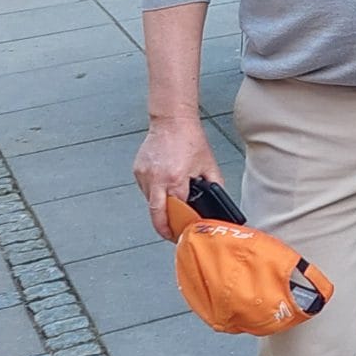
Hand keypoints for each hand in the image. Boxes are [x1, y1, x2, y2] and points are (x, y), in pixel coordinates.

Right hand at [133, 114, 220, 242]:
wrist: (171, 121)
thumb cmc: (190, 140)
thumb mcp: (209, 165)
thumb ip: (215, 186)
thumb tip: (218, 202)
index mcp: (174, 179)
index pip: (175, 212)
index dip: (179, 225)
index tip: (182, 233)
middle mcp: (155, 179)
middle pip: (156, 215)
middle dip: (164, 227)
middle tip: (172, 234)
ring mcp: (143, 176)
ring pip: (150, 203)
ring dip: (161, 207)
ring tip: (173, 204)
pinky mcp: (137, 171)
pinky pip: (145, 190)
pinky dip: (155, 193)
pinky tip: (165, 187)